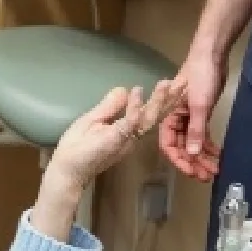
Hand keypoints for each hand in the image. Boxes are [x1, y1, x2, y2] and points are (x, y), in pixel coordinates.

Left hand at [47, 80, 183, 186]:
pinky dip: (133, 109)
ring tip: (167, 85)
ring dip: (157, 102)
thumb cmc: (78, 146)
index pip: (149, 112)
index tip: (172, 83)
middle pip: (155, 116)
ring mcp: (124, 138)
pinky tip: (137, 94)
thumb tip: (126, 89)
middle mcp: (131, 135)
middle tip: (184, 82)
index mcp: (128, 129)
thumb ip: (111, 106)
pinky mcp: (114, 141)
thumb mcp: (95, 119)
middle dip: (169, 99)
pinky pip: (127, 124)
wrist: (67, 168)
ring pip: (147, 120)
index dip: (162, 99)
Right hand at [158, 56, 225, 181]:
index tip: (193, 173)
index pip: (168, 145)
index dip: (179, 161)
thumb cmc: (200, 77)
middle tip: (208, 176)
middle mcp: (175, 119)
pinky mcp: (200, 113)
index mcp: (168, 116)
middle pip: (182, 147)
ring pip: (193, 142)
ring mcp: (188, 117)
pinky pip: (202, 135)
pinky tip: (218, 155)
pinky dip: (208, 145)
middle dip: (194, 162)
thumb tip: (194, 154)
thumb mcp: (199, 105)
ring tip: (215, 170)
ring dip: (202, 156)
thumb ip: (196, 130)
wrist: (211, 55)